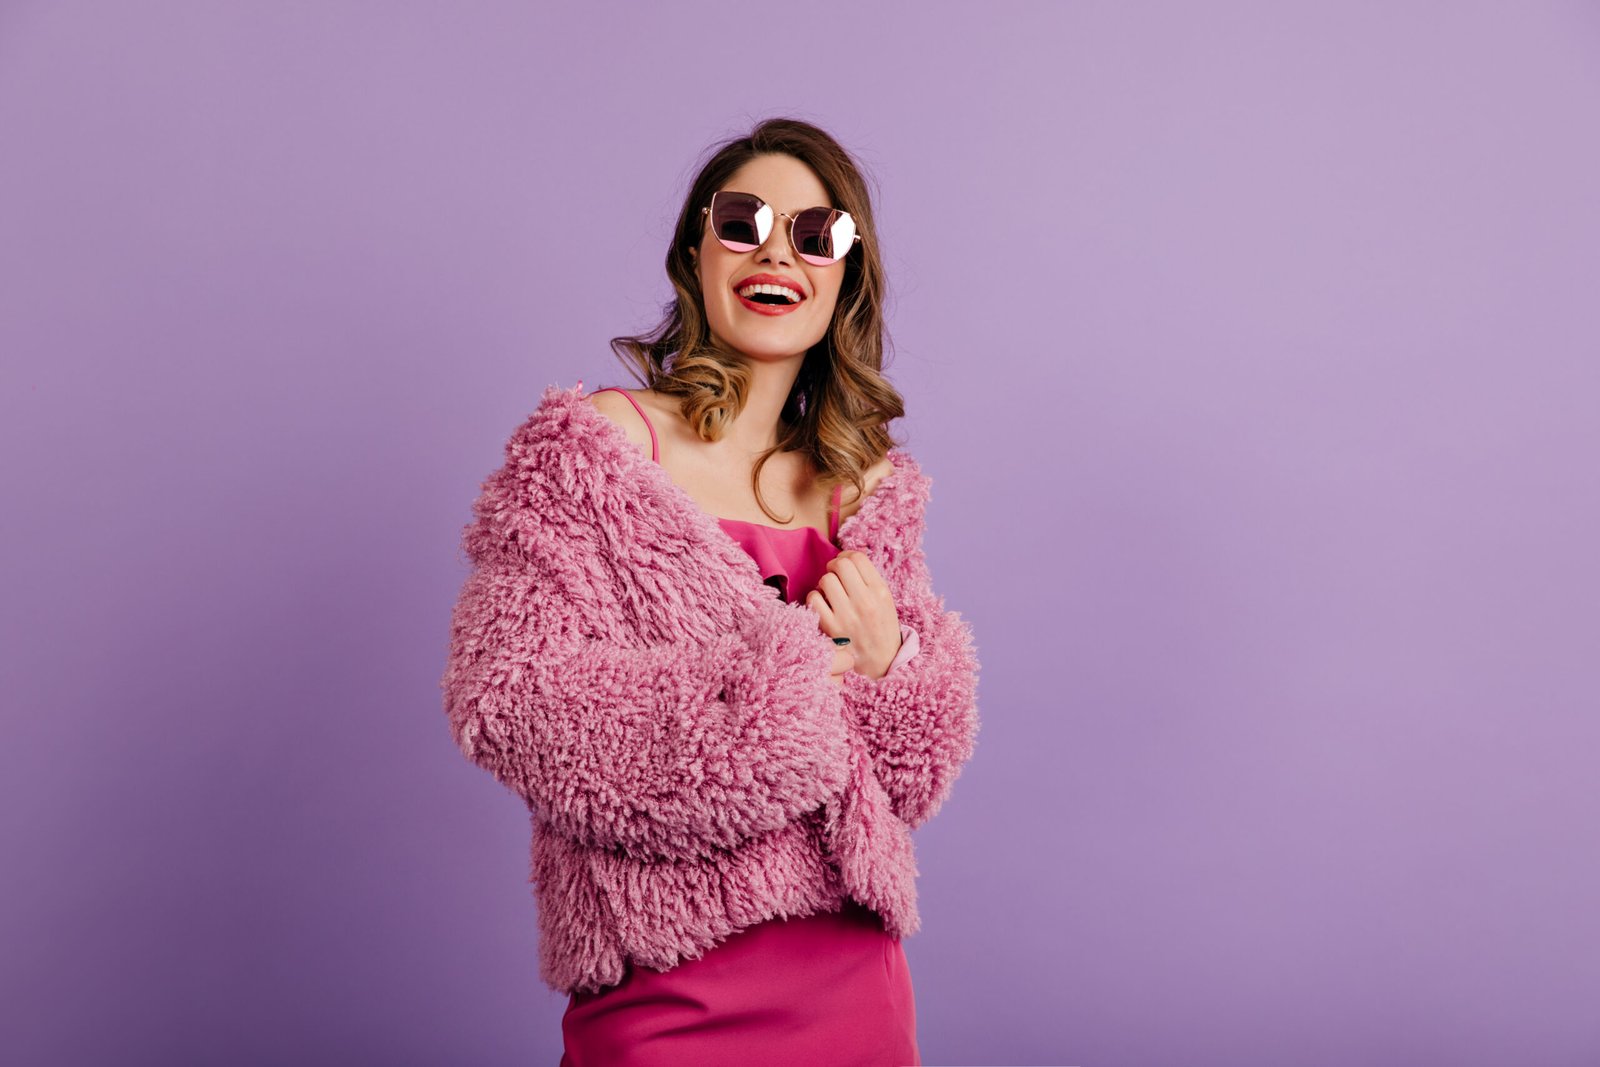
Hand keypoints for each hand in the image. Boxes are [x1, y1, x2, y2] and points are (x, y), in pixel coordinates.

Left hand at [805, 550, 902, 679]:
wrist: (881, 662)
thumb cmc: (881, 627)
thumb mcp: (885, 600)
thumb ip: (868, 579)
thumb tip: (845, 557)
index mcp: (880, 591)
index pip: (858, 558)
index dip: (847, 555)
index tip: (845, 563)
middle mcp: (865, 602)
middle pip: (840, 564)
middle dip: (834, 566)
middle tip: (835, 575)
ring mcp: (847, 616)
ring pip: (825, 580)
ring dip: (825, 583)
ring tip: (830, 593)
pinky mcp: (831, 628)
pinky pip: (813, 599)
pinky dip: (815, 598)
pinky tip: (822, 605)